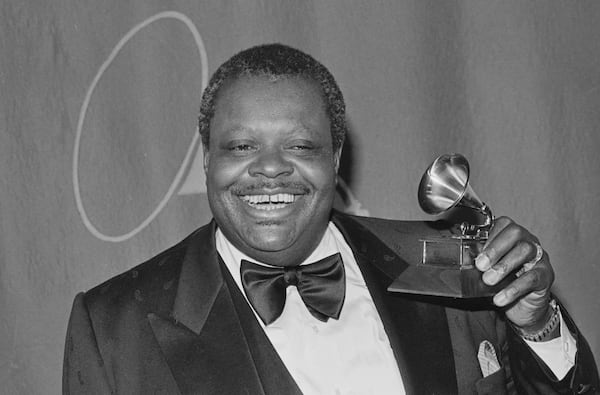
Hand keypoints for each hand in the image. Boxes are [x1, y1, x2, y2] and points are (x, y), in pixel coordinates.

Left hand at [475, 217, 554, 331]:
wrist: (523, 307)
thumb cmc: (504, 282)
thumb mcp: (488, 270)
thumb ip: (478, 260)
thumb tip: (463, 257)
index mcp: (513, 236)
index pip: (504, 224)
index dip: (489, 235)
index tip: (476, 252)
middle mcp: (528, 242)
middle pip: (516, 233)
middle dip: (495, 248)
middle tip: (480, 265)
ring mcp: (539, 258)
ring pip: (525, 251)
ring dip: (503, 266)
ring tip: (488, 280)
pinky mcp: (546, 276)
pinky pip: (532, 278)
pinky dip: (514, 288)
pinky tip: (500, 297)